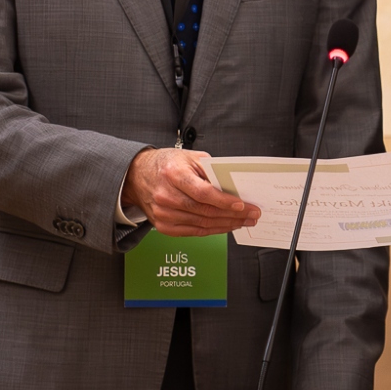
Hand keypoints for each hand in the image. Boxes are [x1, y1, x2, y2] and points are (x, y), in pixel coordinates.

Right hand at [121, 148, 260, 236]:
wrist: (138, 176)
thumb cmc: (167, 164)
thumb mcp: (189, 157)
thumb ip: (211, 169)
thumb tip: (233, 185)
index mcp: (173, 174)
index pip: (203, 192)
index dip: (224, 201)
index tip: (242, 205)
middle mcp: (166, 196)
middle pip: (205, 211)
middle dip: (233, 215)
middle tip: (252, 214)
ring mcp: (163, 214)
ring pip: (202, 224)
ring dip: (227, 224)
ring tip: (244, 221)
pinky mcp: (164, 226)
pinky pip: (194, 232)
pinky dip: (213, 230)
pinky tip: (226, 226)